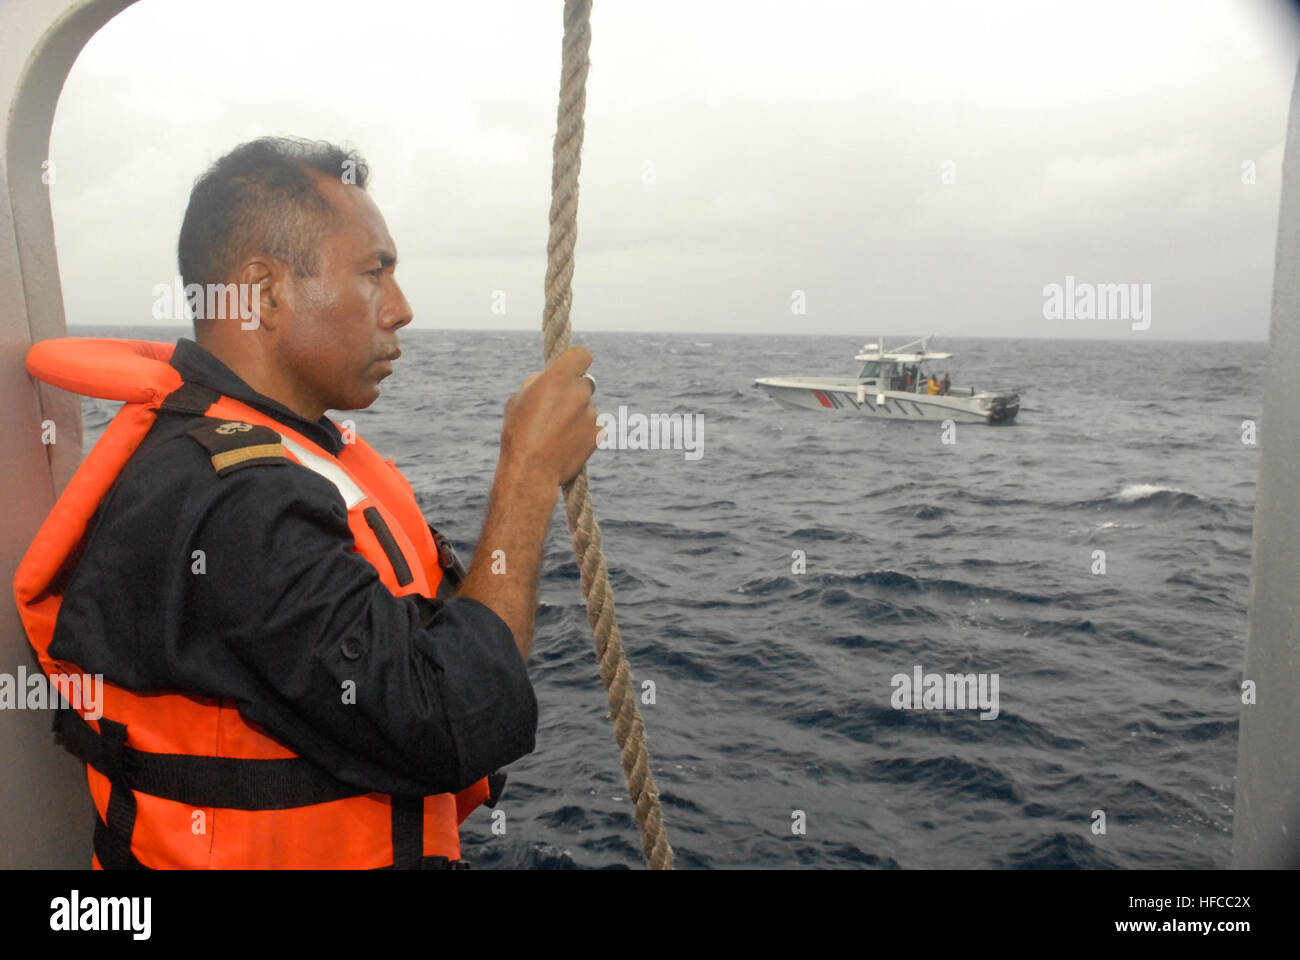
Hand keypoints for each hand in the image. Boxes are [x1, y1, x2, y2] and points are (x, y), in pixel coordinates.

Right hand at [500, 346, 599, 487]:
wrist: (531, 472)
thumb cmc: (518, 434)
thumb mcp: (517, 400)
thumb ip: (537, 384)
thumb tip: (546, 380)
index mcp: (559, 378)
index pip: (581, 354)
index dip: (576, 360)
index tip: (571, 368)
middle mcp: (580, 392)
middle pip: (584, 382)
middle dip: (572, 391)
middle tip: (555, 407)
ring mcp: (592, 414)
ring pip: (586, 406)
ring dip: (575, 413)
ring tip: (554, 433)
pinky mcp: (598, 434)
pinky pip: (591, 426)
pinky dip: (581, 431)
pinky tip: (564, 443)